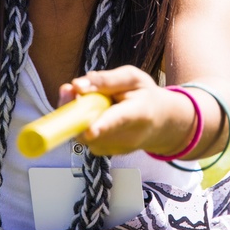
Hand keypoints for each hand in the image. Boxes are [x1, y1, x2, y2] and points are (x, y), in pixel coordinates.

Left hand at [59, 65, 180, 156]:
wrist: (160, 123)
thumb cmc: (144, 96)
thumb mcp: (132, 78)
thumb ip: (106, 79)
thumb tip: (77, 86)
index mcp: (139, 113)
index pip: (119, 120)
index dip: (103, 126)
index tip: (90, 131)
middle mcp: (128, 137)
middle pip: (91, 129)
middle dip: (74, 109)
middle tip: (69, 89)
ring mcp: (116, 148)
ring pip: (82, 132)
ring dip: (76, 114)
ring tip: (89, 99)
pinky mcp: (105, 152)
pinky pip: (83, 136)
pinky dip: (81, 122)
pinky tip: (93, 113)